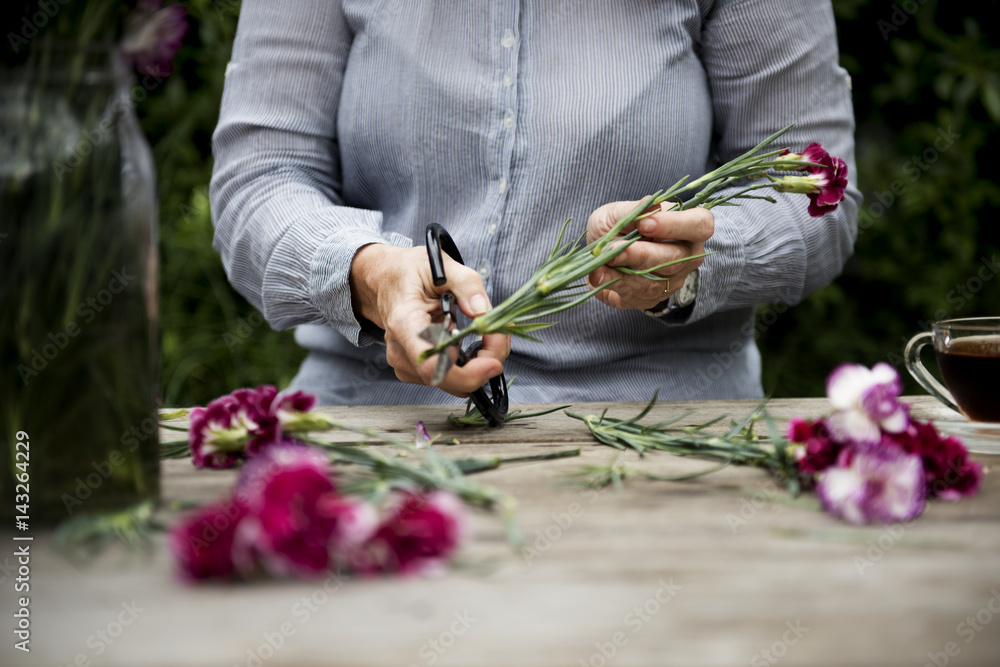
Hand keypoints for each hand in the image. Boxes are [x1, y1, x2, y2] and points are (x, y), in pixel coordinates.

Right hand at [349, 244, 510, 397]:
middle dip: (484, 362)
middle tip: (499, 334)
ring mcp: (407, 363)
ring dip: (479, 362)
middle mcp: (401, 350)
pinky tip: (473, 339)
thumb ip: (466, 285)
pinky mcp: (416, 368)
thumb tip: (483, 310)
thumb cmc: (408, 271)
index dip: (468, 373)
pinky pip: (450, 376)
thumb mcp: (440, 264)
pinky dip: (470, 363)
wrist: (385, 279)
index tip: (494, 362)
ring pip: (454, 381)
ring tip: (486, 332)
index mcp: (405, 323)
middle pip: (449, 379)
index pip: (433, 366)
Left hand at [585, 201, 713, 310]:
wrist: (603, 252)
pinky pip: (635, 297)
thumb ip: (632, 211)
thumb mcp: (617, 212)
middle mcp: (686, 257)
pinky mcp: (649, 299)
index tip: (645, 225)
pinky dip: (613, 286)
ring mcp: (670, 281)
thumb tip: (649, 205)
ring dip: (623, 274)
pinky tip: (597, 276)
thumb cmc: (618, 225)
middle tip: (614, 249)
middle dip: (642, 255)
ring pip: (654, 283)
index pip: (700, 225)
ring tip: (599, 264)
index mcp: (688, 226)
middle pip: (675, 260)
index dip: (676, 226)